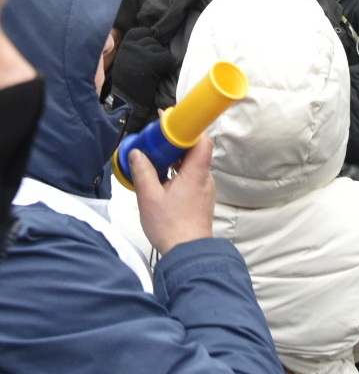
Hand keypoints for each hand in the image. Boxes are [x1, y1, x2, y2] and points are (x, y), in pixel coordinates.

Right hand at [131, 135, 215, 254]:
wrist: (188, 252)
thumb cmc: (172, 228)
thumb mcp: (149, 197)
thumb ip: (143, 172)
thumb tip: (137, 154)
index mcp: (196, 173)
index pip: (202, 140)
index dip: (188, 127)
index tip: (172, 121)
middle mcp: (205, 178)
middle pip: (195, 150)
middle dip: (176, 142)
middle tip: (156, 139)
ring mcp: (205, 188)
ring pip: (192, 164)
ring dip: (176, 158)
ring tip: (156, 158)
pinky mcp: (201, 197)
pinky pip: (192, 176)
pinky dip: (178, 172)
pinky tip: (163, 178)